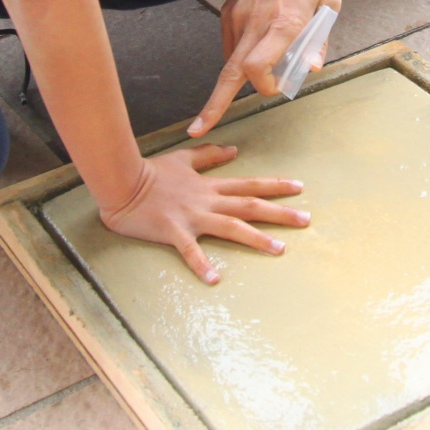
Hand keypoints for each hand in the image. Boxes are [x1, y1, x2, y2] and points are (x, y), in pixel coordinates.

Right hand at [98, 145, 309, 282]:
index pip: (249, 185)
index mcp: (210, 187)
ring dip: (256, 238)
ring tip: (280, 249)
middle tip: (307, 220)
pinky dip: (202, 264)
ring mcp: (192, 216)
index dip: (275, 186)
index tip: (300, 188)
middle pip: (250, 206)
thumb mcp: (183, 159)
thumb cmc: (151, 173)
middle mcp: (207, 201)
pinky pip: (190, 250)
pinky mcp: (174, 231)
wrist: (122, 182)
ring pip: (231, 227)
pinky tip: (215, 278)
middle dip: (280, 213)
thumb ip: (208, 157)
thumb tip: (232, 150)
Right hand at [190, 0, 340, 136]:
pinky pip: (230, 43)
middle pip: (230, 73)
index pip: (259, 68)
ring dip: (239, 77)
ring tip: (263, 71)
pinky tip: (257, 49)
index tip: (278, 88)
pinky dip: (240, 55)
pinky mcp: (229, 10)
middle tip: (199, 128)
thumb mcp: (330, 0)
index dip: (265, 87)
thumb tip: (311, 68)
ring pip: (230, 60)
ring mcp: (238, 15)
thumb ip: (320, 38)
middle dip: (214, 105)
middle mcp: (256, 22)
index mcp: (284, 22)